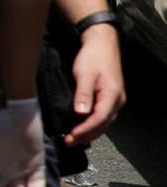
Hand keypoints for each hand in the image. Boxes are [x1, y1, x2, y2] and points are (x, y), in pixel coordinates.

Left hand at [65, 24, 125, 147]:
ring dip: (90, 132)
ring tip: (74, 139)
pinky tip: (82, 128)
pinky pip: (103, 117)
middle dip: (86, 135)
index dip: (84, 130)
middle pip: (103, 125)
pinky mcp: (109, 98)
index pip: (99, 119)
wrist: (101, 44)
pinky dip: (93, 125)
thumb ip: (83, 94)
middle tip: (69, 142)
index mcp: (112, 95)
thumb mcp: (84, 74)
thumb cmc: (93, 57)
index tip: (71, 137)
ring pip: (104, 123)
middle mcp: (116, 101)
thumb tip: (81, 113)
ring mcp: (114, 100)